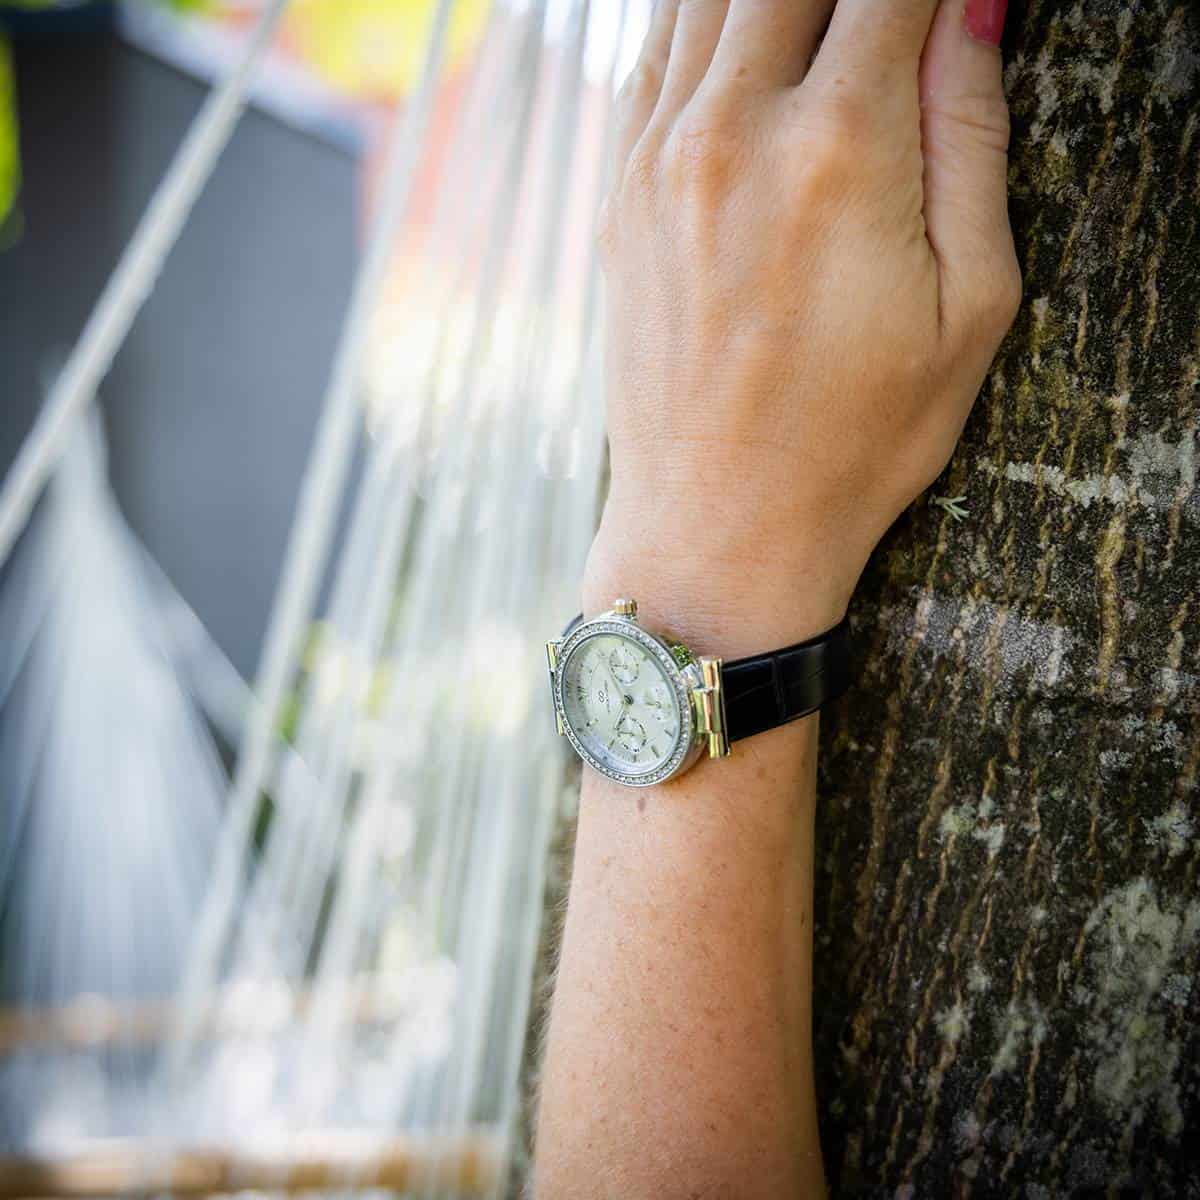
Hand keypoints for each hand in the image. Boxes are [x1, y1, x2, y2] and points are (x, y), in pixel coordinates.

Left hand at [584, 0, 1020, 655]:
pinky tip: (739, 49)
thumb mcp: (970, 307)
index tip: (937, 20)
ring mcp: (660, 162)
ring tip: (816, 38)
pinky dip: (699, 27)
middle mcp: (734, 133)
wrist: (718, 527)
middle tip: (879, 36)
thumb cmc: (856, 441)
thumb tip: (972, 6)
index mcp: (842, 150)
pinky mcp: (620, 198)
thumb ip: (973, 137)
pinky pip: (650, 58)